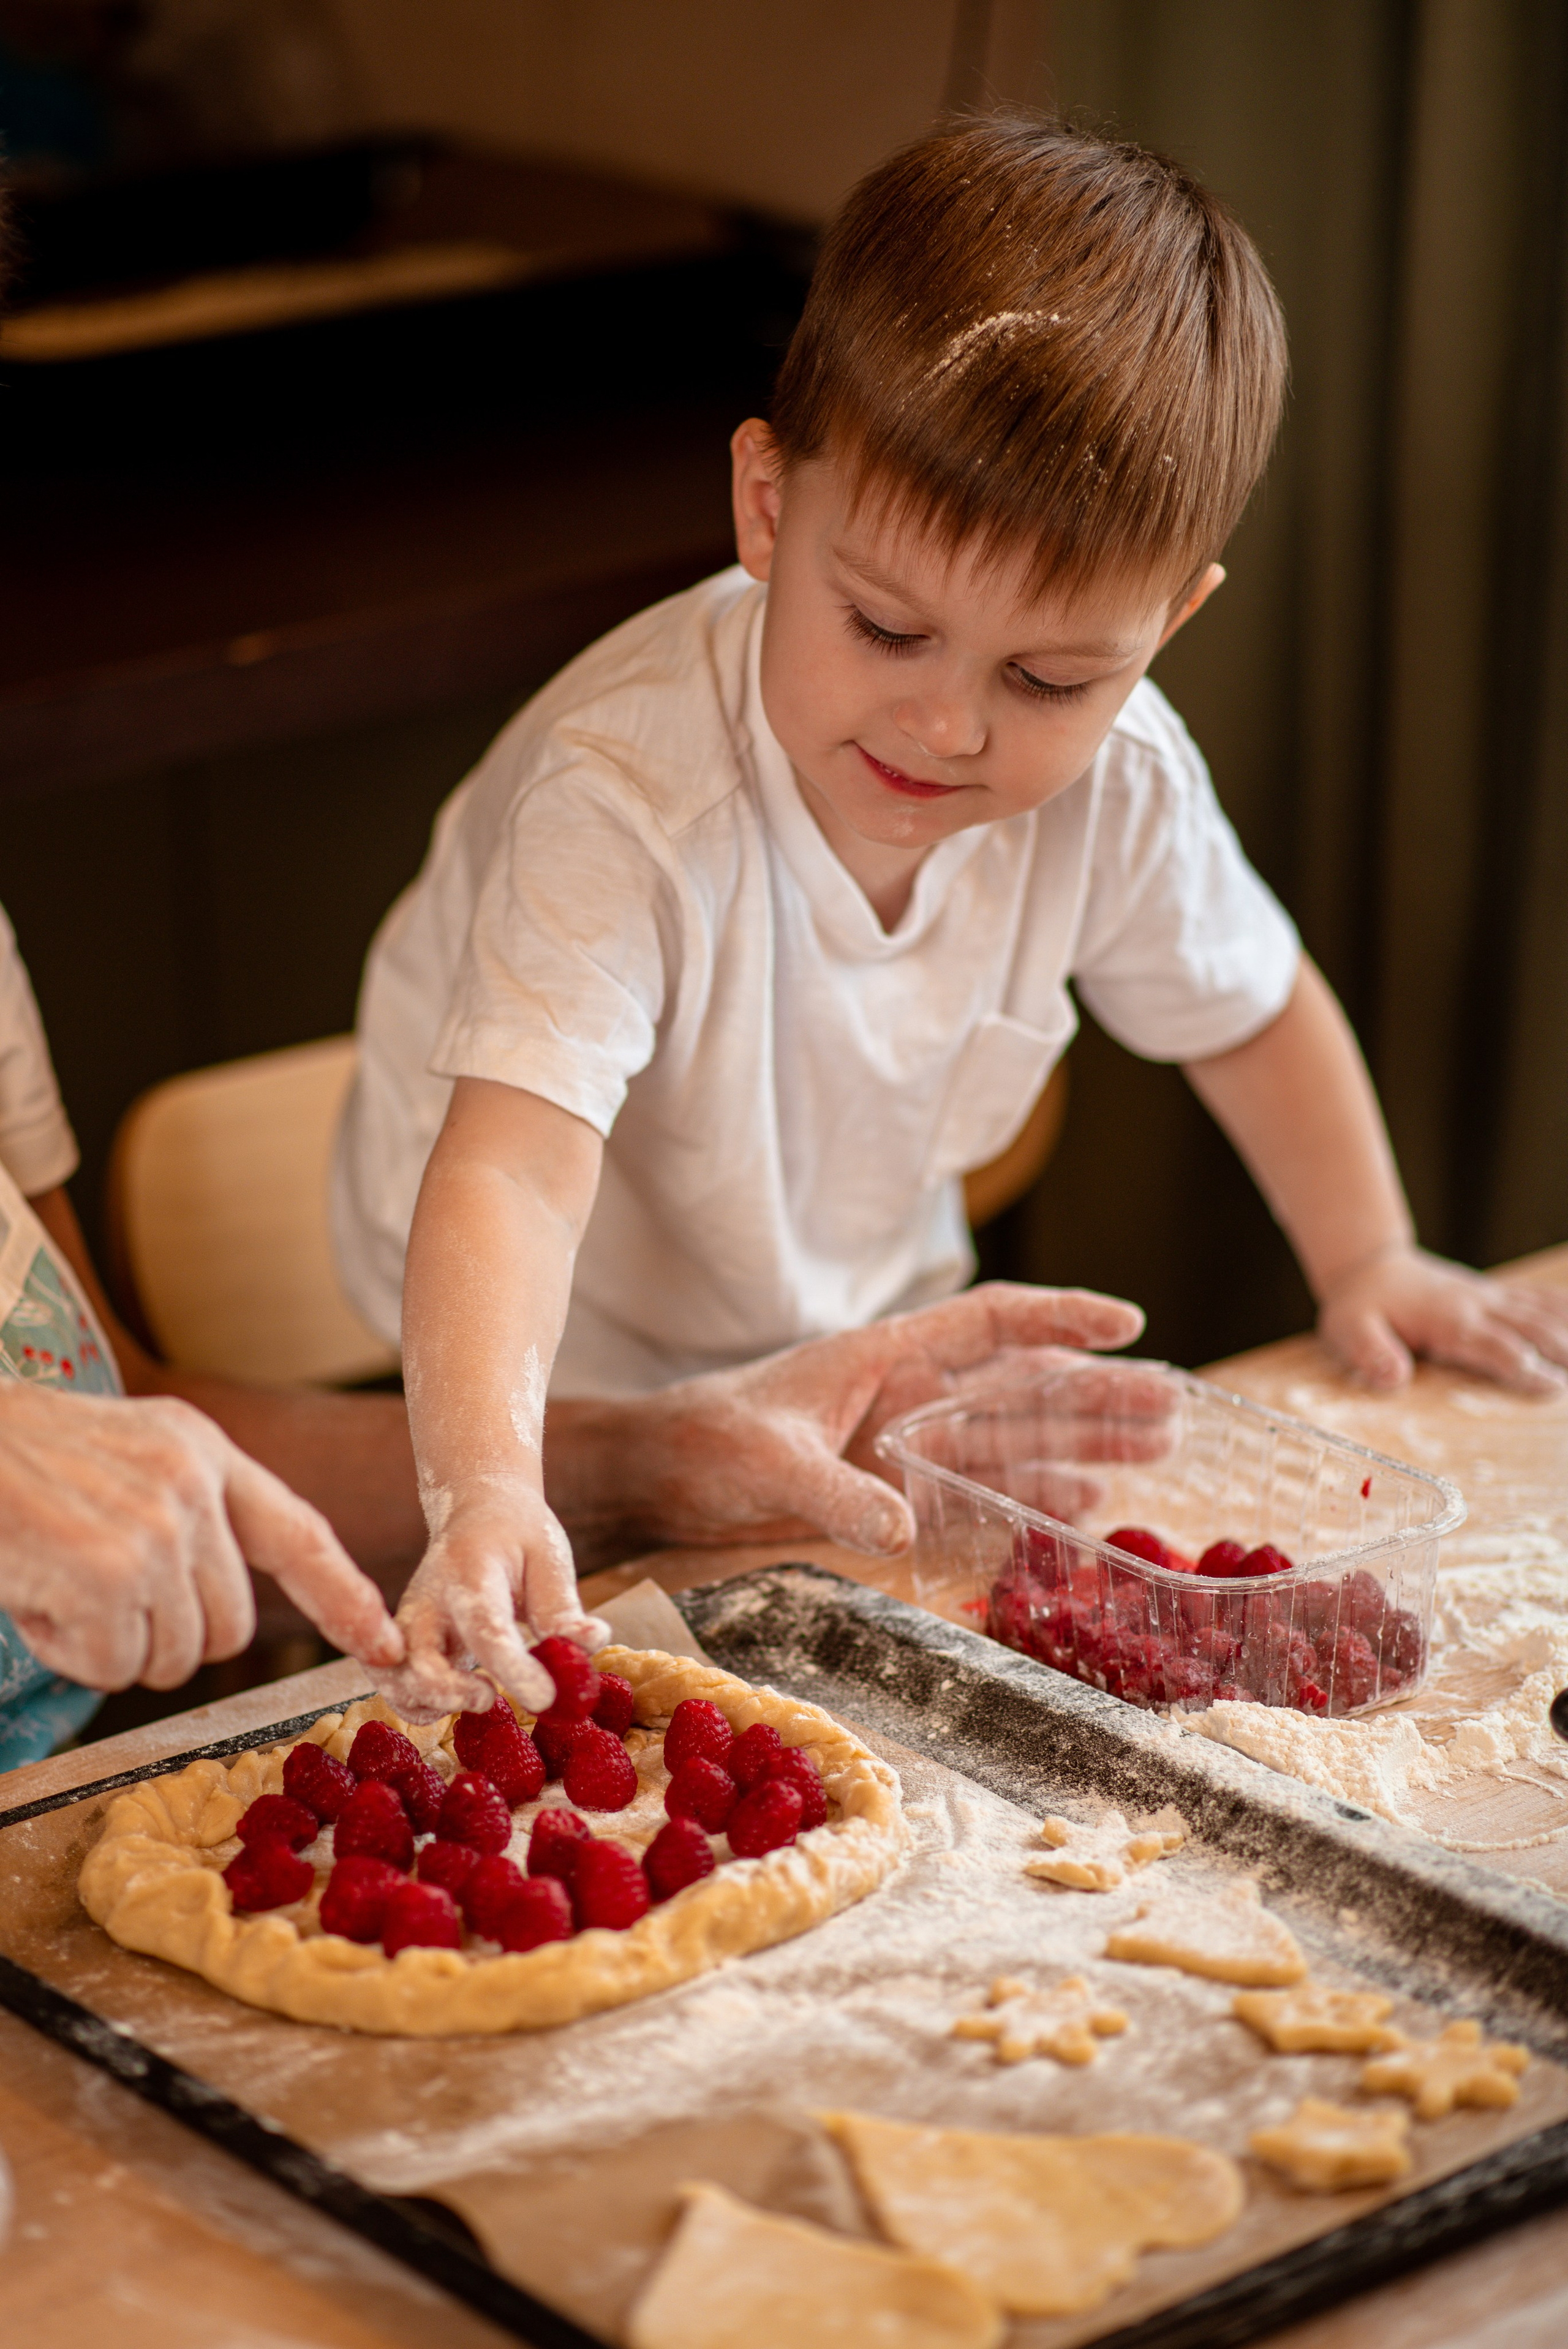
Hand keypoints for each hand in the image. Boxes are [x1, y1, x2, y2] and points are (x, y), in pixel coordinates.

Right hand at [0, 1385, 404, 1689]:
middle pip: (228, 1629)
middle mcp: (192, 1485)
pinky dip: (70, 1652)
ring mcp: (155, 1529)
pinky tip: (38, 1595)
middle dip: (166, 1639)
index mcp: (202, 1451)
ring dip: (112, 1646)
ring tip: (62, 1584)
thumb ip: (190, 1512)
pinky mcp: (107, 1575)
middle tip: (98, 1601)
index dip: (343, 1596)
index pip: (298, 1533)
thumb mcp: (128, 1455)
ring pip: (172, 1656)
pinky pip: (114, 1665)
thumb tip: (222, 1612)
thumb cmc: (26, 1462)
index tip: (381, 1642)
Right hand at [376, 1478, 608, 1721]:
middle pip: (416, 1660)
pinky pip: (397, 1687)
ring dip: (432, 1703)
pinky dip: (421, 1706)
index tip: (545, 1698)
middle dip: (448, 1692)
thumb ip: (563, 1607)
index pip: (485, 1627)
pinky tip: (460, 1698)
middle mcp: (428, 1601)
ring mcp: (410, 1624)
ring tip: (479, 1696)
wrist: (478, 1513)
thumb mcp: (548, 1557)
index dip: (514, 1668)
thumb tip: (592, 1644)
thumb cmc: (517, 1536)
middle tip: (491, 1697)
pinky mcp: (406, 1644)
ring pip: (395, 1680)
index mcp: (469, 1572)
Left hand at [553, 1281, 1164, 1565]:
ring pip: (1013, 1434)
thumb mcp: (765, 1462)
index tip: (1129, 1321)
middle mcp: (907, 1392)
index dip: (1060, 1317)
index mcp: (884, 1356)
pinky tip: (1083, 1507)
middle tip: (1175, 1409)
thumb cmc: (704, 1443)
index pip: (990, 1322)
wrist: (659, 1474)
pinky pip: (981, 1488)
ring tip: (1156, 1451)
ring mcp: (906, 1441)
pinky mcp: (896, 1488)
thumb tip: (899, 1525)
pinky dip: (1033, 1495)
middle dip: (1097, 1392)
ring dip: (1082, 1442)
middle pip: (1021, 1383)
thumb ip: (833, 1494)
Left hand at [1318, 1244, 1567, 1392]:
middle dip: (1564, 1352)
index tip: (1553, 1386)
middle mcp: (1478, 1308)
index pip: (1495, 1347)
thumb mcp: (1349, 1330)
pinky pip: (1538, 1299)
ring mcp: (1491, 1298)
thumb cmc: (1360, 1306)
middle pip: (1532, 1329)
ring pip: (1543, 1312)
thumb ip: (1370, 1352)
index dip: (1524, 1367)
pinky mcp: (1496, 1295)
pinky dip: (1565, 1306)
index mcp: (1449, 1322)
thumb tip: (1393, 1377)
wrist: (1370, 1266)